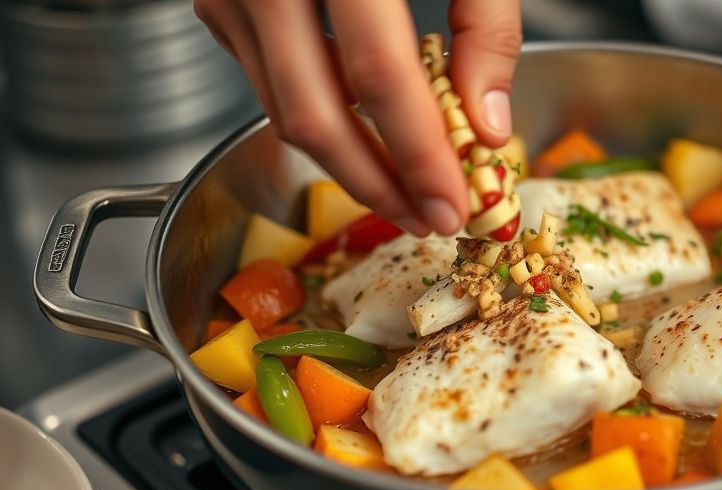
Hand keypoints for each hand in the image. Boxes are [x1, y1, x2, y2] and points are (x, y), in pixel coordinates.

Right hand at [195, 0, 521, 235]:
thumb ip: (483, 22)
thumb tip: (486, 123)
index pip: (378, 80)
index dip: (418, 156)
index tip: (452, 207)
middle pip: (315, 117)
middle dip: (377, 185)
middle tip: (427, 219)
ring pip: (283, 111)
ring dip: (349, 163)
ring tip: (407, 187)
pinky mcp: (220, 1)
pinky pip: (270, 82)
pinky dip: (322, 115)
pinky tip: (367, 130)